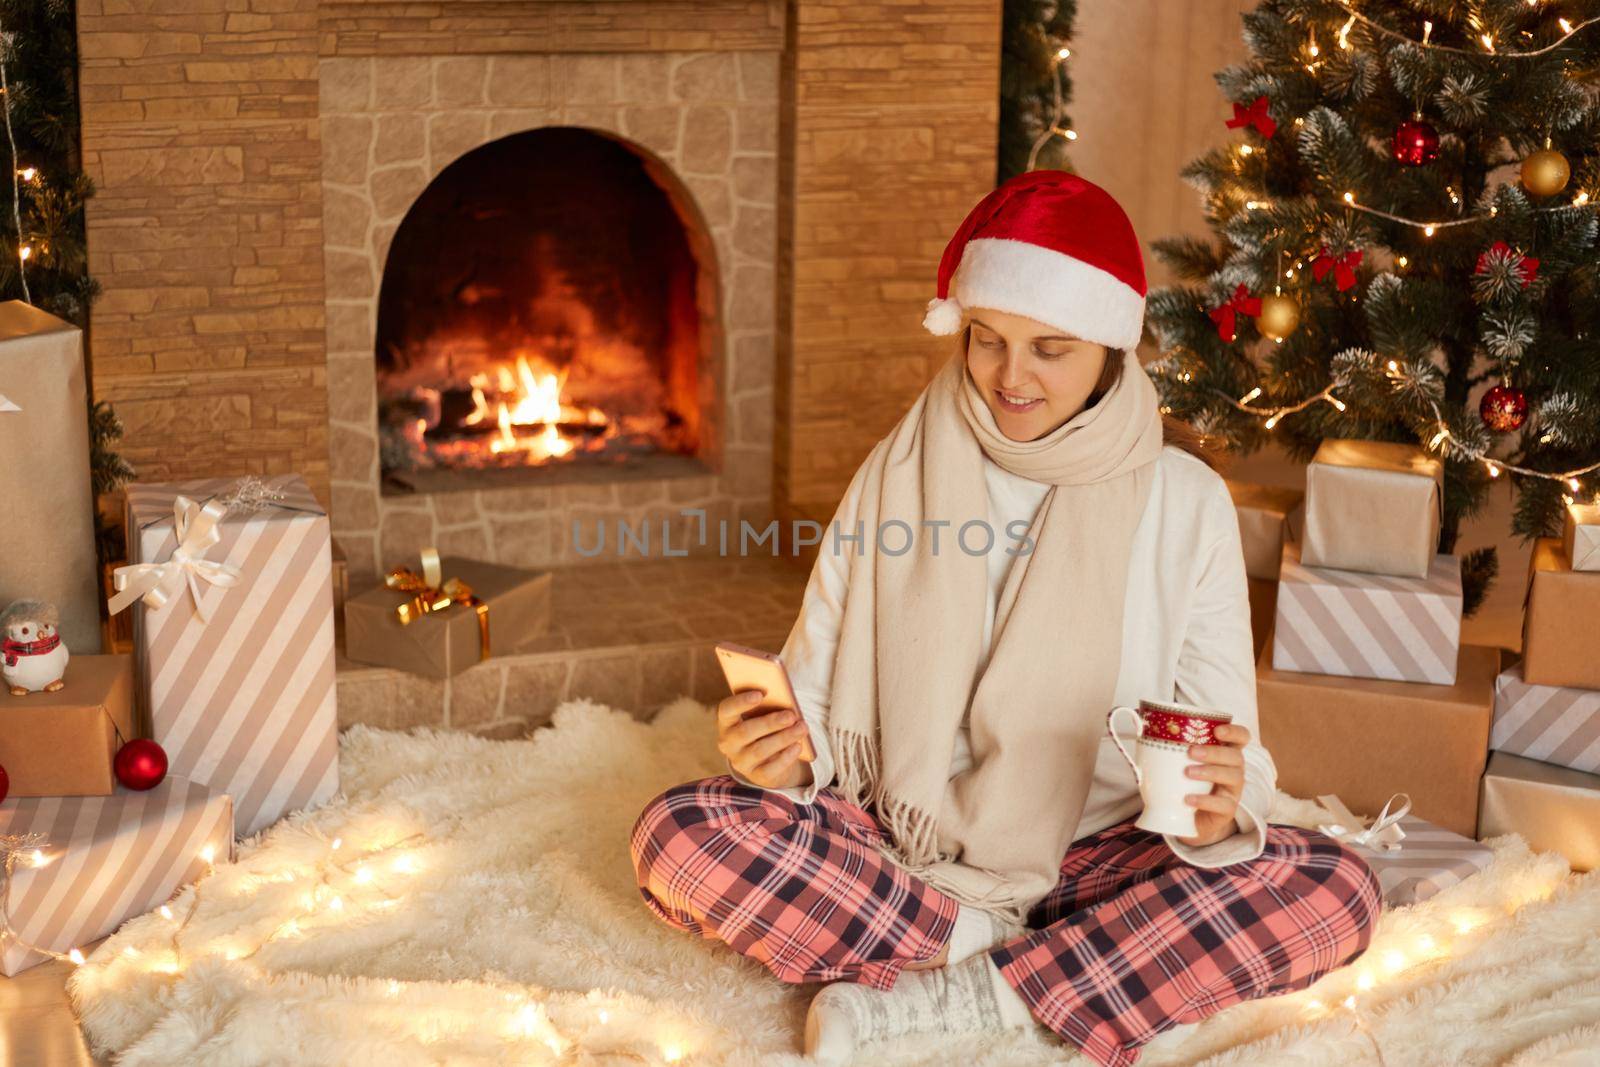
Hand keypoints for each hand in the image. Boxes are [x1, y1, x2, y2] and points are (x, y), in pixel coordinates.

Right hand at [716, 689, 814, 789]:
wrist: (770, 760)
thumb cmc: (766, 729)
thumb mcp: (763, 716)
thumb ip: (767, 707)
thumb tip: (784, 701)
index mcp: (727, 723)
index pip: (727, 710)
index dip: (741, 702)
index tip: (760, 694)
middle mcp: (729, 743)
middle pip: (746, 732)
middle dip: (770, 723)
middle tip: (791, 715)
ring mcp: (741, 762)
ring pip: (760, 750)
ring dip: (783, 738)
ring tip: (802, 728)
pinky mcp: (756, 776)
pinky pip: (770, 768)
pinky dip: (785, 757)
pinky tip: (797, 746)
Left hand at [1172, 722, 1249, 847]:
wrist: (1181, 817)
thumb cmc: (1180, 782)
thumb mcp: (1174, 761)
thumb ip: (1166, 742)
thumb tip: (1140, 718)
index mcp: (1223, 752)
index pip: (1241, 737)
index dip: (1234, 731)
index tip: (1217, 730)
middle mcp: (1233, 769)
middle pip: (1236, 756)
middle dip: (1215, 752)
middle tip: (1191, 751)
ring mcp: (1232, 791)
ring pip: (1233, 777)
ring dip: (1210, 772)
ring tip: (1187, 772)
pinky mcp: (1227, 811)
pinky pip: (1223, 805)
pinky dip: (1205, 801)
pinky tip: (1188, 799)